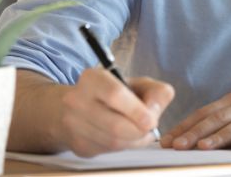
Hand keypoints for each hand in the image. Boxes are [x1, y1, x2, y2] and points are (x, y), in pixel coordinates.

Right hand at [58, 68, 174, 156]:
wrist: (82, 108)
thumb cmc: (117, 94)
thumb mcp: (139, 83)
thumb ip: (156, 92)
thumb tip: (155, 111)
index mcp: (93, 78)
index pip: (115, 95)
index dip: (136, 111)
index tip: (151, 120)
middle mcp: (77, 100)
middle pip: (115, 125)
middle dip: (140, 131)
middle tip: (150, 128)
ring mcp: (74, 124)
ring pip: (113, 142)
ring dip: (134, 140)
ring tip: (140, 132)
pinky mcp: (77, 144)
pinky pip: (107, 151)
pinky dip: (123, 147)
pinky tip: (125, 137)